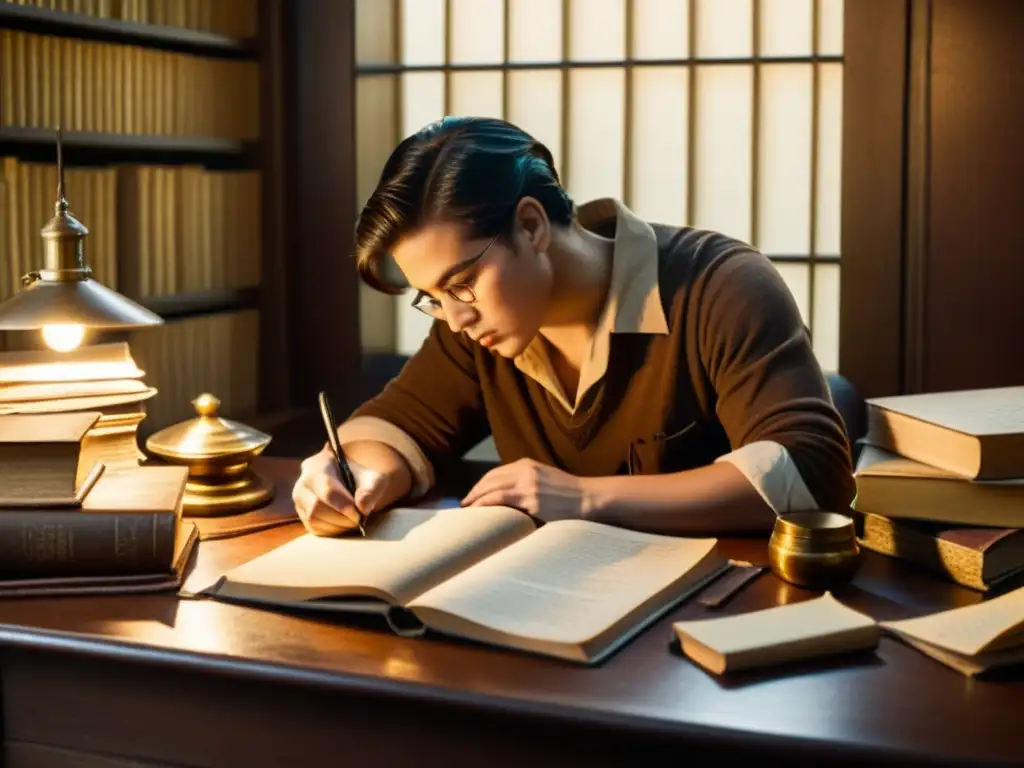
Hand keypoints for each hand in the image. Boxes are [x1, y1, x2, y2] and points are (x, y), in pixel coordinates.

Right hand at [291, 445, 389, 536]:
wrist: (349, 481)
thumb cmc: (360, 478)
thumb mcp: (372, 478)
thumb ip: (372, 490)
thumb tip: (362, 507)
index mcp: (318, 466)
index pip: (327, 490)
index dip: (344, 506)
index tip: (360, 514)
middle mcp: (303, 484)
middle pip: (317, 507)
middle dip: (342, 518)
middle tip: (360, 520)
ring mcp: (300, 501)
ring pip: (314, 520)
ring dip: (338, 526)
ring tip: (353, 521)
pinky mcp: (302, 516)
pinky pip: (314, 529)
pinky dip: (332, 531)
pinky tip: (344, 524)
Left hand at [460, 458, 592, 521]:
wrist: (586, 498)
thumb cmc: (567, 492)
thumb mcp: (544, 478)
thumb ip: (525, 481)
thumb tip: (505, 494)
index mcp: (526, 463)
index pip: (495, 472)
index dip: (481, 484)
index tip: (473, 494)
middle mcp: (524, 470)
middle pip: (490, 479)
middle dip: (475, 491)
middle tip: (465, 503)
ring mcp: (526, 484)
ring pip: (491, 488)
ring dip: (476, 498)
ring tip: (467, 509)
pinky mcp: (530, 499)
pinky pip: (500, 500)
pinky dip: (485, 504)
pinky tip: (478, 510)